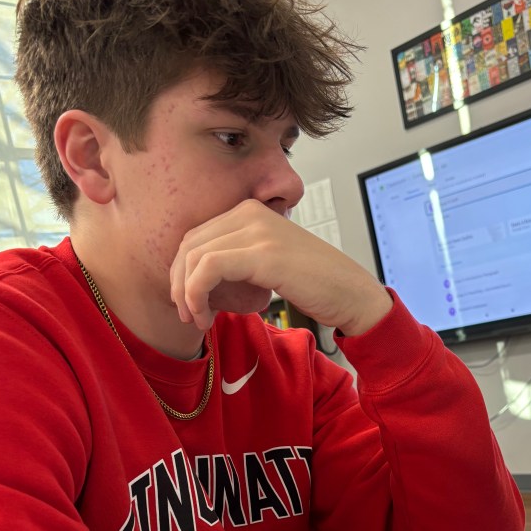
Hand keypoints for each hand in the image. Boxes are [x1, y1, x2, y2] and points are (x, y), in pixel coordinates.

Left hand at [170, 199, 391, 333]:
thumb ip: (237, 262)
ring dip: (186, 293)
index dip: (182, 272)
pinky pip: (208, 268)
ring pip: (194, 256)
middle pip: (189, 243)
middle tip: (187, 315)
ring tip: (197, 319)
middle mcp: (250, 212)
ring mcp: (256, 229)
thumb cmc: (313, 286)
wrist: (351, 294)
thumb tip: (196, 280)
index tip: (190, 304)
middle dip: (179, 283)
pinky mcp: (262, 252)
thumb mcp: (268, 265)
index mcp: (249, 211)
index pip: (196, 236)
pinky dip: (197, 294)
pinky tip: (206, 315)